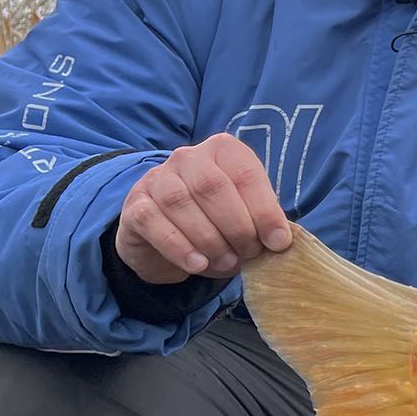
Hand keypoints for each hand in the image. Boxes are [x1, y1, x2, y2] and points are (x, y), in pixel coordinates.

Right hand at [114, 133, 292, 284]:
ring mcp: (157, 178)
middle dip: (237, 226)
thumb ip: (262, 222)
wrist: (166, 241)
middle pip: (212, 186)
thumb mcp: (245, 218)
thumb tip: (281, 240)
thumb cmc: (216, 223)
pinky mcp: (135, 205)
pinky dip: (179, 247)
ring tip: (226, 262)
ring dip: (209, 239)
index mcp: (223, 151)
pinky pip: (154, 222)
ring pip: (180, 202)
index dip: (265, 210)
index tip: (278, 242)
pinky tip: (197, 265)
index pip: (245, 174)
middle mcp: (188, 157)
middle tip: (248, 254)